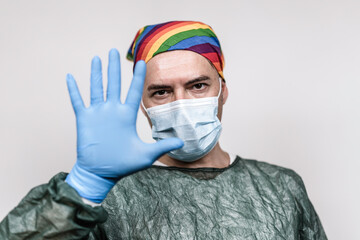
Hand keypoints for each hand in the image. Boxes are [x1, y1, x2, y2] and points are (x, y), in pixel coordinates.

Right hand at [65, 49, 182, 202]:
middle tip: (115, 51)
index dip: (137, 77)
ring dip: (96, 73)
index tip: (142, 62)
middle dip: (114, 68)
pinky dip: (74, 90)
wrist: (101, 173)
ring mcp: (98, 113)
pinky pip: (78, 101)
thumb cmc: (123, 165)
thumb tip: (182, 143)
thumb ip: (162, 146)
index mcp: (126, 115)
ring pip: (97, 88)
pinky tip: (70, 77)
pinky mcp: (84, 119)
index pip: (134, 91)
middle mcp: (112, 111)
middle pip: (114, 84)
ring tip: (97, 58)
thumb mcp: (146, 155)